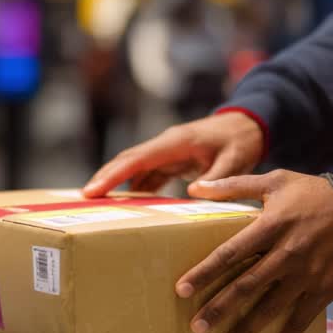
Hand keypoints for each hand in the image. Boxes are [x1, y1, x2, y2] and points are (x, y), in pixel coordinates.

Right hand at [83, 112, 263, 196]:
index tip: (93, 190)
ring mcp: (167, 152)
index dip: (113, 174)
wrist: (248, 125)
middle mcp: (166, 145)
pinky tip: (128, 206)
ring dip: (118, 185)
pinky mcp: (172, 160)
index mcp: (176, 142)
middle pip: (128, 161)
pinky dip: (136, 188)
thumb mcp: (234, 160)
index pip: (136, 158)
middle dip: (105, 178)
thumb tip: (191, 193)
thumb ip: (215, 177)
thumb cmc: (241, 141)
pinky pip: (148, 174)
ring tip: (99, 207)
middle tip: (84, 200)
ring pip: (135, 168)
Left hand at [178, 170, 332, 332]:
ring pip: (271, 306)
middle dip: (218, 309)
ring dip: (248, 328)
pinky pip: (305, 313)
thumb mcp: (275, 181)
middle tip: (197, 327)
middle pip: (245, 286)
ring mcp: (307, 273)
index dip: (204, 273)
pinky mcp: (327, 286)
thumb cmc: (315, 193)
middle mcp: (286, 253)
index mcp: (270, 226)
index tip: (182, 290)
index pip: (229, 254)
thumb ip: (234, 186)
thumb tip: (196, 188)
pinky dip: (290, 330)